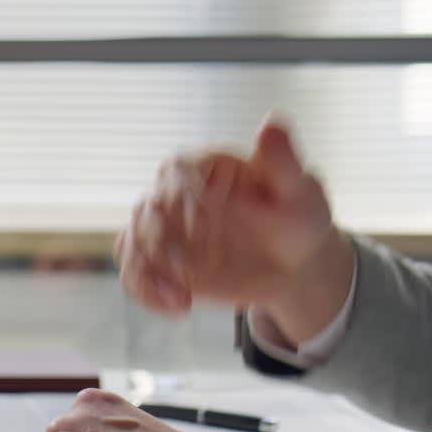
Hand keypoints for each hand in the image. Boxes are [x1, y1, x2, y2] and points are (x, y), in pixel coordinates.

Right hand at [116, 117, 349, 338]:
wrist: (294, 265)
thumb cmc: (299, 219)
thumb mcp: (300, 191)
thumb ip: (283, 162)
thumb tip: (271, 123)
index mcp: (205, 168)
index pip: (175, 170)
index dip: (179, 194)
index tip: (202, 222)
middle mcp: (177, 197)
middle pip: (145, 209)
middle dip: (158, 240)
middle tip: (186, 268)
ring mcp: (166, 233)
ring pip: (131, 243)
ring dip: (148, 270)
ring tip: (181, 296)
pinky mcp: (161, 265)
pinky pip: (134, 275)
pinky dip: (146, 292)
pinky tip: (178, 308)